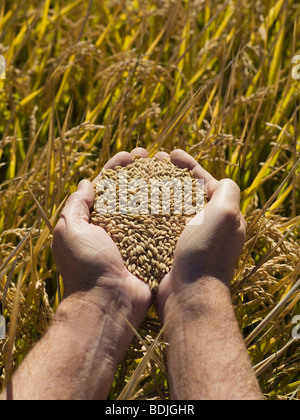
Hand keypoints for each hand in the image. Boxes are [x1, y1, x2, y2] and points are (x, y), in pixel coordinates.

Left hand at [51, 149, 152, 327]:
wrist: (109, 302)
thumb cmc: (87, 265)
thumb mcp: (70, 231)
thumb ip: (76, 205)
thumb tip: (88, 183)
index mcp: (93, 221)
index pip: (105, 187)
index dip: (116, 169)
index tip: (129, 156)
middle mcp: (114, 226)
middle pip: (127, 192)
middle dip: (137, 172)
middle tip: (150, 157)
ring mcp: (134, 237)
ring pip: (145, 205)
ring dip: (154, 185)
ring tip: (165, 169)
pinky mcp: (151, 247)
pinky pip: (160, 223)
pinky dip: (167, 208)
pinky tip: (177, 193)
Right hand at [156, 149, 246, 318]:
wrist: (189, 294)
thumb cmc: (206, 252)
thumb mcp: (226, 215)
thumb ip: (227, 191)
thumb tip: (221, 181)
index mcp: (221, 215)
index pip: (204, 182)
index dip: (188, 165)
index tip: (170, 154)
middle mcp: (205, 226)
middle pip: (185, 191)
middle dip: (169, 174)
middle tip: (151, 162)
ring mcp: (186, 238)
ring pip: (169, 206)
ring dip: (156, 189)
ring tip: (140, 177)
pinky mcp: (169, 249)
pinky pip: (158, 223)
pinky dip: (148, 210)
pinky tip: (134, 202)